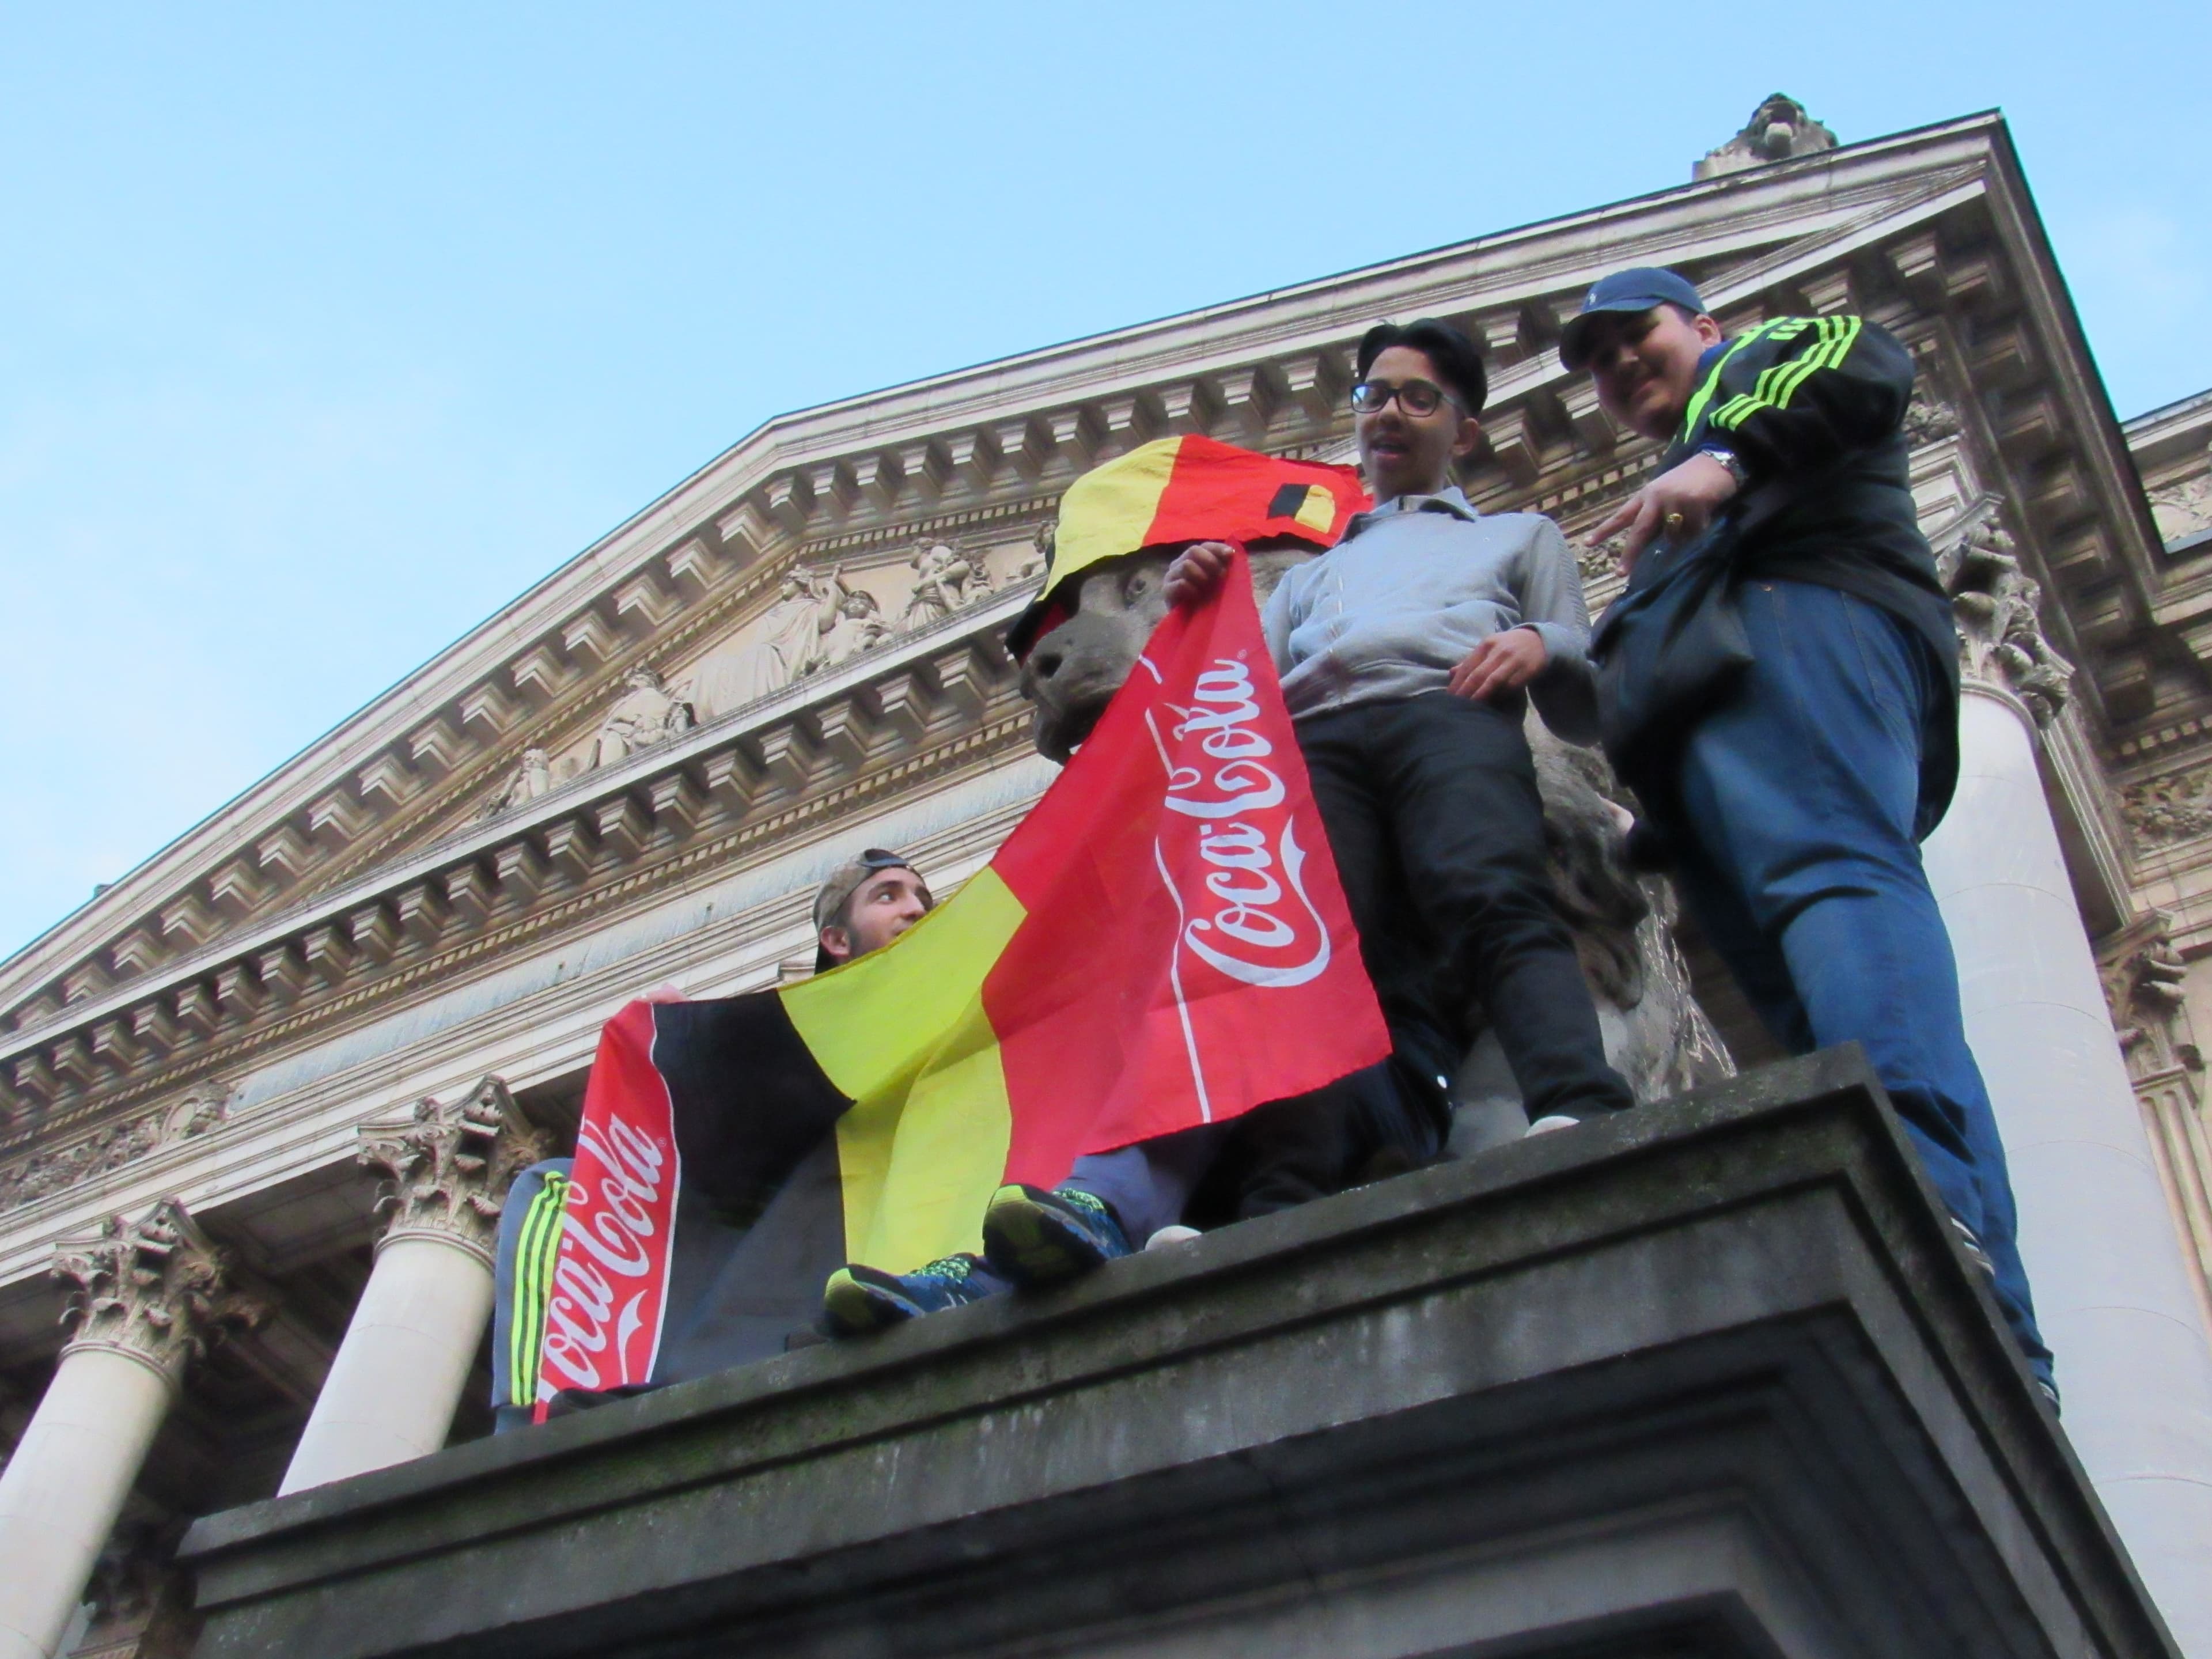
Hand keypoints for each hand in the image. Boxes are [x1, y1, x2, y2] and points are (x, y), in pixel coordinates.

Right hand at [1163, 540, 1235, 606]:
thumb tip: (1231, 553)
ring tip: (1206, 589)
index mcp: (1194, 559)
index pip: (1205, 546)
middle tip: (1220, 576)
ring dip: (1201, 576)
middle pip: (1193, 550)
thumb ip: (1224, 567)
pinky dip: (1192, 590)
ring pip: (1186, 565)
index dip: (1218, 548)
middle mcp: (1180, 563)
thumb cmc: (1210, 602)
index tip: (1230, 555)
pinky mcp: (1166, 590)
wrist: (1196, 625)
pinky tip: (1196, 597)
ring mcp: (1171, 576)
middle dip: (1210, 561)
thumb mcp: (1221, 583)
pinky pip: (1180, 583)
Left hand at [1447, 626, 1547, 701]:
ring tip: (1470, 706)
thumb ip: (1471, 661)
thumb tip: (1451, 673)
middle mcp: (1499, 651)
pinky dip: (1500, 694)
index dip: (1458, 682)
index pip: (1468, 666)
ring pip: (1494, 681)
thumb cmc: (1508, 646)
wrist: (1538, 640)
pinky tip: (1492, 702)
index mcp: (1487, 644)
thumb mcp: (1489, 647)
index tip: (1449, 696)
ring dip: (1481, 695)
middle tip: (1456, 705)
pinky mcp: (1528, 670)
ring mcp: (1514, 660)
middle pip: (1479, 674)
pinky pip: (1511, 686)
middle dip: (1466, 691)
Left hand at [1590, 452, 1739, 573]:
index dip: (1604, 530)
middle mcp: (1656, 497)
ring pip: (1672, 536)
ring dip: (1682, 537)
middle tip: (1620, 573)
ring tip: (1693, 519)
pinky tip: (1704, 514)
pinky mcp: (1694, 503)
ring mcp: (1674, 499)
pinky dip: (1699, 529)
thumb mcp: (1664, 494)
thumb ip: (1653, 517)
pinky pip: (1693, 532)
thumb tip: (1645, 547)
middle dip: (1630, 554)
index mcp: (1646, 495)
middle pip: (1639, 531)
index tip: (1588, 544)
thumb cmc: (1689, 481)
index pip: (1621, 515)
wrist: (1717, 462)